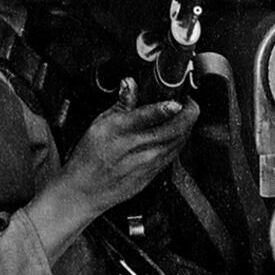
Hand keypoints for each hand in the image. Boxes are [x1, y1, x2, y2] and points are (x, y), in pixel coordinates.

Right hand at [61, 77, 198, 215]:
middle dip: (188, 115)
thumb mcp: (99, 124)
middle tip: (191, 103)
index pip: (147, 117)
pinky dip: (180, 141)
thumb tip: (130, 83)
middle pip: (173, 130)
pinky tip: (179, 134)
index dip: (165, 109)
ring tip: (188, 115)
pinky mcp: (152, 174)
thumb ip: (121, 104)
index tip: (177, 102)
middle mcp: (136, 148)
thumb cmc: (88, 158)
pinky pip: (173, 155)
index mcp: (120, 130)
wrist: (83, 191)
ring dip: (187, 127)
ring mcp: (147, 163)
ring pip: (178, 143)